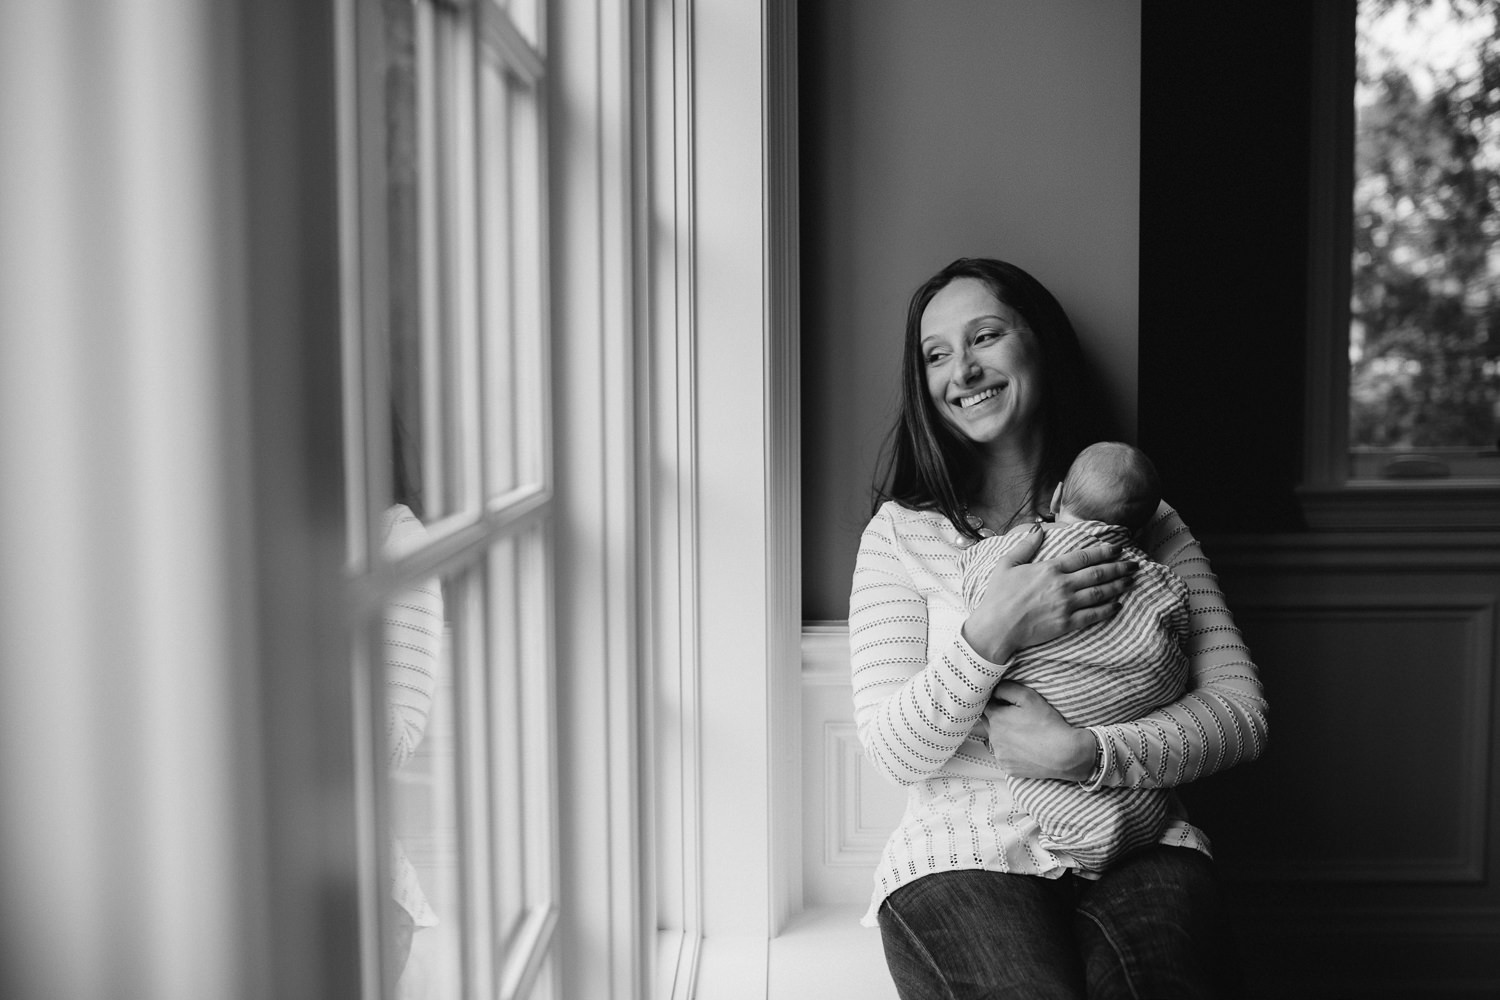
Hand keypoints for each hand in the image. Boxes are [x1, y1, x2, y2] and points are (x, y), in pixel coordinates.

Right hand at [961, 524, 1135, 662]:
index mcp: (1049, 569)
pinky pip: (1094, 615)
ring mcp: (1066, 605)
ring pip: (1100, 593)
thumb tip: (1038, 528)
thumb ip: (1025, 546)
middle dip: (1119, 567)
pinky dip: (1108, 609)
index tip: (1118, 548)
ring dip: (1118, 585)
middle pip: (1098, 573)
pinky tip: (1117, 605)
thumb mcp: (1007, 564)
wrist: (996, 627)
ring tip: (1130, 581)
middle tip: (1133, 564)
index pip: (1084, 557)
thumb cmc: (998, 596)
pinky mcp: (1067, 623)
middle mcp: (1062, 585)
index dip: (1104, 551)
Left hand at [984, 681, 1095, 780]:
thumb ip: (1006, 688)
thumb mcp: (1028, 696)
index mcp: (995, 718)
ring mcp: (1000, 755)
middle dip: (998, 718)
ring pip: (996, 741)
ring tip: (1023, 734)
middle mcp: (993, 738)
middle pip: (988, 723)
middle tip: (1017, 718)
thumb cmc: (1047, 723)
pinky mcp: (1009, 768)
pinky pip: (1005, 756)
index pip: (985, 705)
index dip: (996, 702)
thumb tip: (994, 690)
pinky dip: (1012, 752)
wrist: (1065, 753)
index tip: (1007, 703)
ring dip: (1004, 736)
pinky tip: (1026, 748)